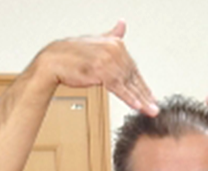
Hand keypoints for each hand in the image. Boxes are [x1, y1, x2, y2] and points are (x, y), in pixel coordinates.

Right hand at [35, 21, 158, 116]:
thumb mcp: (96, 40)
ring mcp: (108, 60)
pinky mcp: (101, 71)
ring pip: (128, 83)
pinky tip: (136, 105)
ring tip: (149, 110)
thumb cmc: (72, 53)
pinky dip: (128, 97)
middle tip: (153, 107)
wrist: (53, 60)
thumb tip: (123, 24)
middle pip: (133, 77)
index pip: (132, 68)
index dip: (142, 84)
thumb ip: (112, 34)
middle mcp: (114, 50)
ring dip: (140, 99)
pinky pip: (118, 87)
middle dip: (144, 94)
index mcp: (115, 43)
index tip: (150, 95)